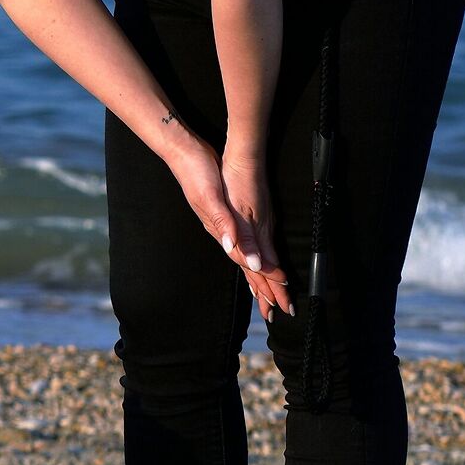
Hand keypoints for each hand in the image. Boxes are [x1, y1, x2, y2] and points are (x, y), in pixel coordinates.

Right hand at [165, 141, 292, 319]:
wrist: (183, 154)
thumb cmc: (197, 173)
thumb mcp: (211, 198)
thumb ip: (225, 226)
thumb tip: (239, 254)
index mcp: (224, 230)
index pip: (250, 263)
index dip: (267, 281)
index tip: (281, 300)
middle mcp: (224, 232)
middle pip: (249, 267)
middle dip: (264, 290)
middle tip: (280, 310)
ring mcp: (223, 225)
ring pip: (246, 259)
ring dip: (259, 278)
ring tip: (268, 296)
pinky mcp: (225, 216)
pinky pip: (242, 245)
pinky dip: (251, 258)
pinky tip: (252, 261)